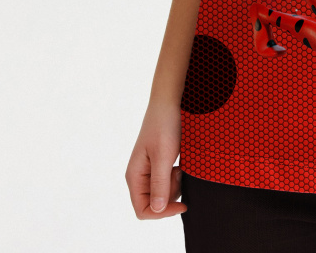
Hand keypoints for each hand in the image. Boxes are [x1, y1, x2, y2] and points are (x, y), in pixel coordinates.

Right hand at [125, 100, 186, 219]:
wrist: (169, 103)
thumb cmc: (164, 126)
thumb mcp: (163, 156)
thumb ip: (159, 184)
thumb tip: (156, 210)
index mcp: (134, 176)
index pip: (142, 210)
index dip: (161, 212)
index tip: (181, 204)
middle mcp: (139, 176)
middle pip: (154, 203)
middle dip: (170, 195)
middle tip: (179, 175)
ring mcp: (148, 170)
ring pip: (162, 193)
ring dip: (174, 185)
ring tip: (179, 167)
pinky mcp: (158, 164)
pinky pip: (167, 181)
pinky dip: (176, 177)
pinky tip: (180, 164)